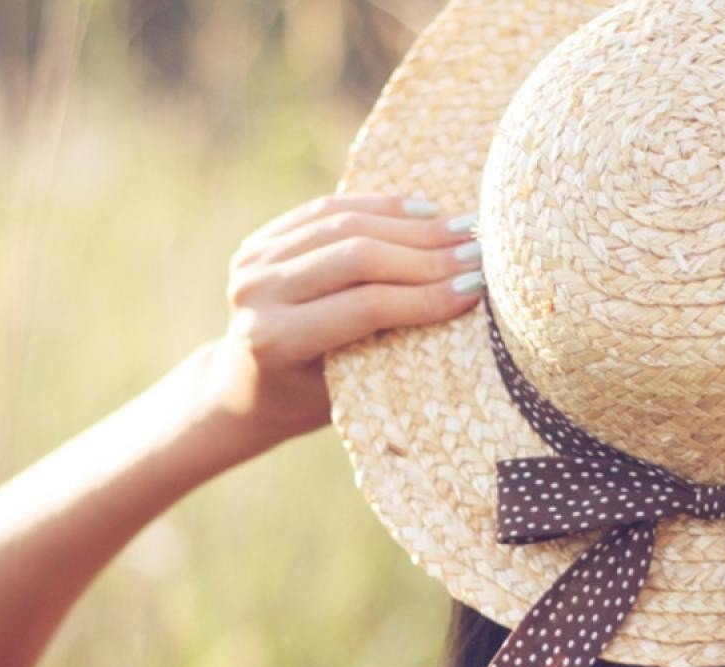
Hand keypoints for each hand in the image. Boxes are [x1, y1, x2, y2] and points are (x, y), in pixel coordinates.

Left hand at [209, 192, 485, 441]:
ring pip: (345, 225)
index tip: (475, 290)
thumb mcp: (347, 389)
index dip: (425, 295)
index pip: (366, 306)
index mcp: (276, 340)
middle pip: (356, 257)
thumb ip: (389, 346)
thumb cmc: (309, 400)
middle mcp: (256, 294)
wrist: (246, 386)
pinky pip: (329, 210)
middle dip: (426, 256)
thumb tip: (464, 297)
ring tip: (461, 231)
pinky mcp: (262, 238)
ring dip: (411, 227)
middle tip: (478, 254)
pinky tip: (424, 211)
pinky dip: (380, 208)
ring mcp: (254, 260)